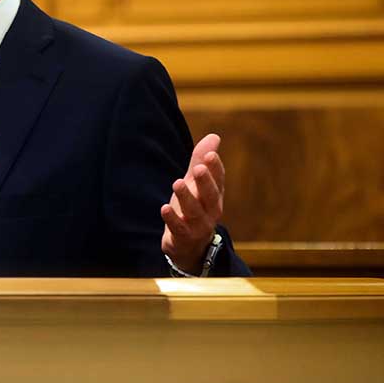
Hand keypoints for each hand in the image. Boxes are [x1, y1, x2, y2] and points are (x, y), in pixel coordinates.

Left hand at [160, 133, 224, 273]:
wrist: (189, 245)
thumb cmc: (194, 207)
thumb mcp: (195, 184)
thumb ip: (200, 161)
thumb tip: (214, 136)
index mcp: (214, 195)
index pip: (218, 180)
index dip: (215, 168)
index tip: (210, 154)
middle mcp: (210, 211)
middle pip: (211, 196)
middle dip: (205, 182)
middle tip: (198, 168)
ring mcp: (198, 226)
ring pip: (195, 212)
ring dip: (187, 198)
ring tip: (177, 183)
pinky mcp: (183, 237)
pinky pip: (179, 229)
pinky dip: (172, 219)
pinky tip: (164, 208)